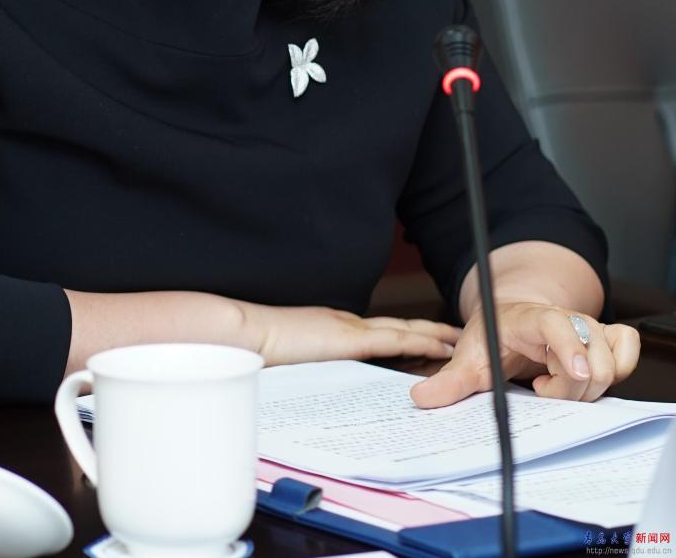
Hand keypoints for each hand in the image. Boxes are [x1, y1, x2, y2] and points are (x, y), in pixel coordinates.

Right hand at [240, 302, 459, 367]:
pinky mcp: (352, 338)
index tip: (424, 340)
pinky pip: (396, 340)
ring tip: (458, 340)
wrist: (249, 334)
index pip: (378, 333)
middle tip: (454, 336)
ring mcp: (351, 328)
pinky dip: (421, 342)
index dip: (404, 334)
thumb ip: (316, 364)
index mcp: (334, 329)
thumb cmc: (263, 351)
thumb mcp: (296, 359)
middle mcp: (347, 324)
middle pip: (397, 327)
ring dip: (432, 335)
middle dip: (427, 331)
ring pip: (403, 331)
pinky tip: (441, 347)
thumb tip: (324, 384)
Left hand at [410, 301, 640, 407]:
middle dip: (569, 390)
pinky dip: (617, 369)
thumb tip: (420, 398)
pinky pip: (628, 350)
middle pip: (588, 361)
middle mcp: (565, 319)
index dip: (566, 346)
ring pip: (609, 365)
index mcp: (531, 319)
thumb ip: (450, 380)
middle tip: (541, 390)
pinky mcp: (606, 337)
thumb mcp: (470, 356)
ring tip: (555, 383)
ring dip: (587, 387)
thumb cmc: (494, 335)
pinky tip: (583, 376)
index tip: (567, 370)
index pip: (555, 324)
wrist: (513, 316)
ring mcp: (588, 328)